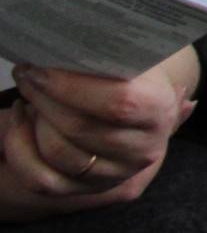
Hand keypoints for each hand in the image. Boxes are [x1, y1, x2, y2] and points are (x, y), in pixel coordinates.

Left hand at [0, 49, 196, 221]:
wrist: (142, 113)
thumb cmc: (133, 77)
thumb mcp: (137, 62)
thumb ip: (118, 56)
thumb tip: (88, 42)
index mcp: (160, 111)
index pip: (117, 103)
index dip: (72, 87)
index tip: (40, 69)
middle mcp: (142, 149)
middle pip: (80, 128)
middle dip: (43, 98)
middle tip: (26, 73)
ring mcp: (114, 174)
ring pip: (58, 154)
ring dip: (32, 121)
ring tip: (29, 94)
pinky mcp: (86, 191)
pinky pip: (40, 179)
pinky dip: (20, 148)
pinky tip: (20, 120)